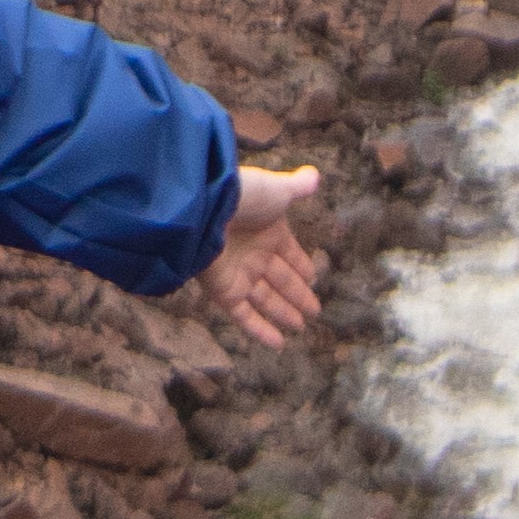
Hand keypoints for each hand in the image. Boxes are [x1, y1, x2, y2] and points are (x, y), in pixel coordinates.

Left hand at [198, 164, 324, 348]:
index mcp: (268, 231)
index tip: (314, 277)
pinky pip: (245, 315)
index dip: (301, 265)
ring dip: (283, 312)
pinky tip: (279, 343)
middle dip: (297, 294)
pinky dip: (260, 329)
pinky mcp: (224, 291)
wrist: (204, 208)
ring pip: (266, 299)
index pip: (290, 253)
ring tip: (301, 326)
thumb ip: (296, 187)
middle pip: (281, 279)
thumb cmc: (243, 196)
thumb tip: (315, 175)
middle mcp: (254, 254)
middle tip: (314, 311)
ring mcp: (239, 273)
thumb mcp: (276, 189)